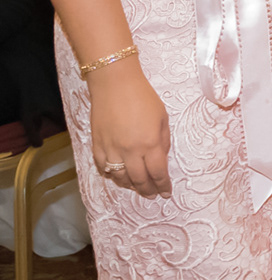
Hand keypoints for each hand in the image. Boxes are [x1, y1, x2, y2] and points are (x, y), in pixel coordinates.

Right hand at [88, 61, 170, 197]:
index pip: (157, 173)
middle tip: (152, 195)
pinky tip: (117, 176)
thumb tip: (161, 158)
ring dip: (130, 185)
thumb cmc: (143, 97)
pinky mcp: (96, 146)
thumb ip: (163, 140)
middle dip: (148, 190)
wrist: (114, 84)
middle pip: (139, 179)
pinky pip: (103, 168)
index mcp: (149, 144)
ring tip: (137, 187)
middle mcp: (129, 151)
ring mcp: (111, 150)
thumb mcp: (162, 118)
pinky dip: (111, 175)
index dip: (163, 185)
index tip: (166, 193)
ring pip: (119, 177)